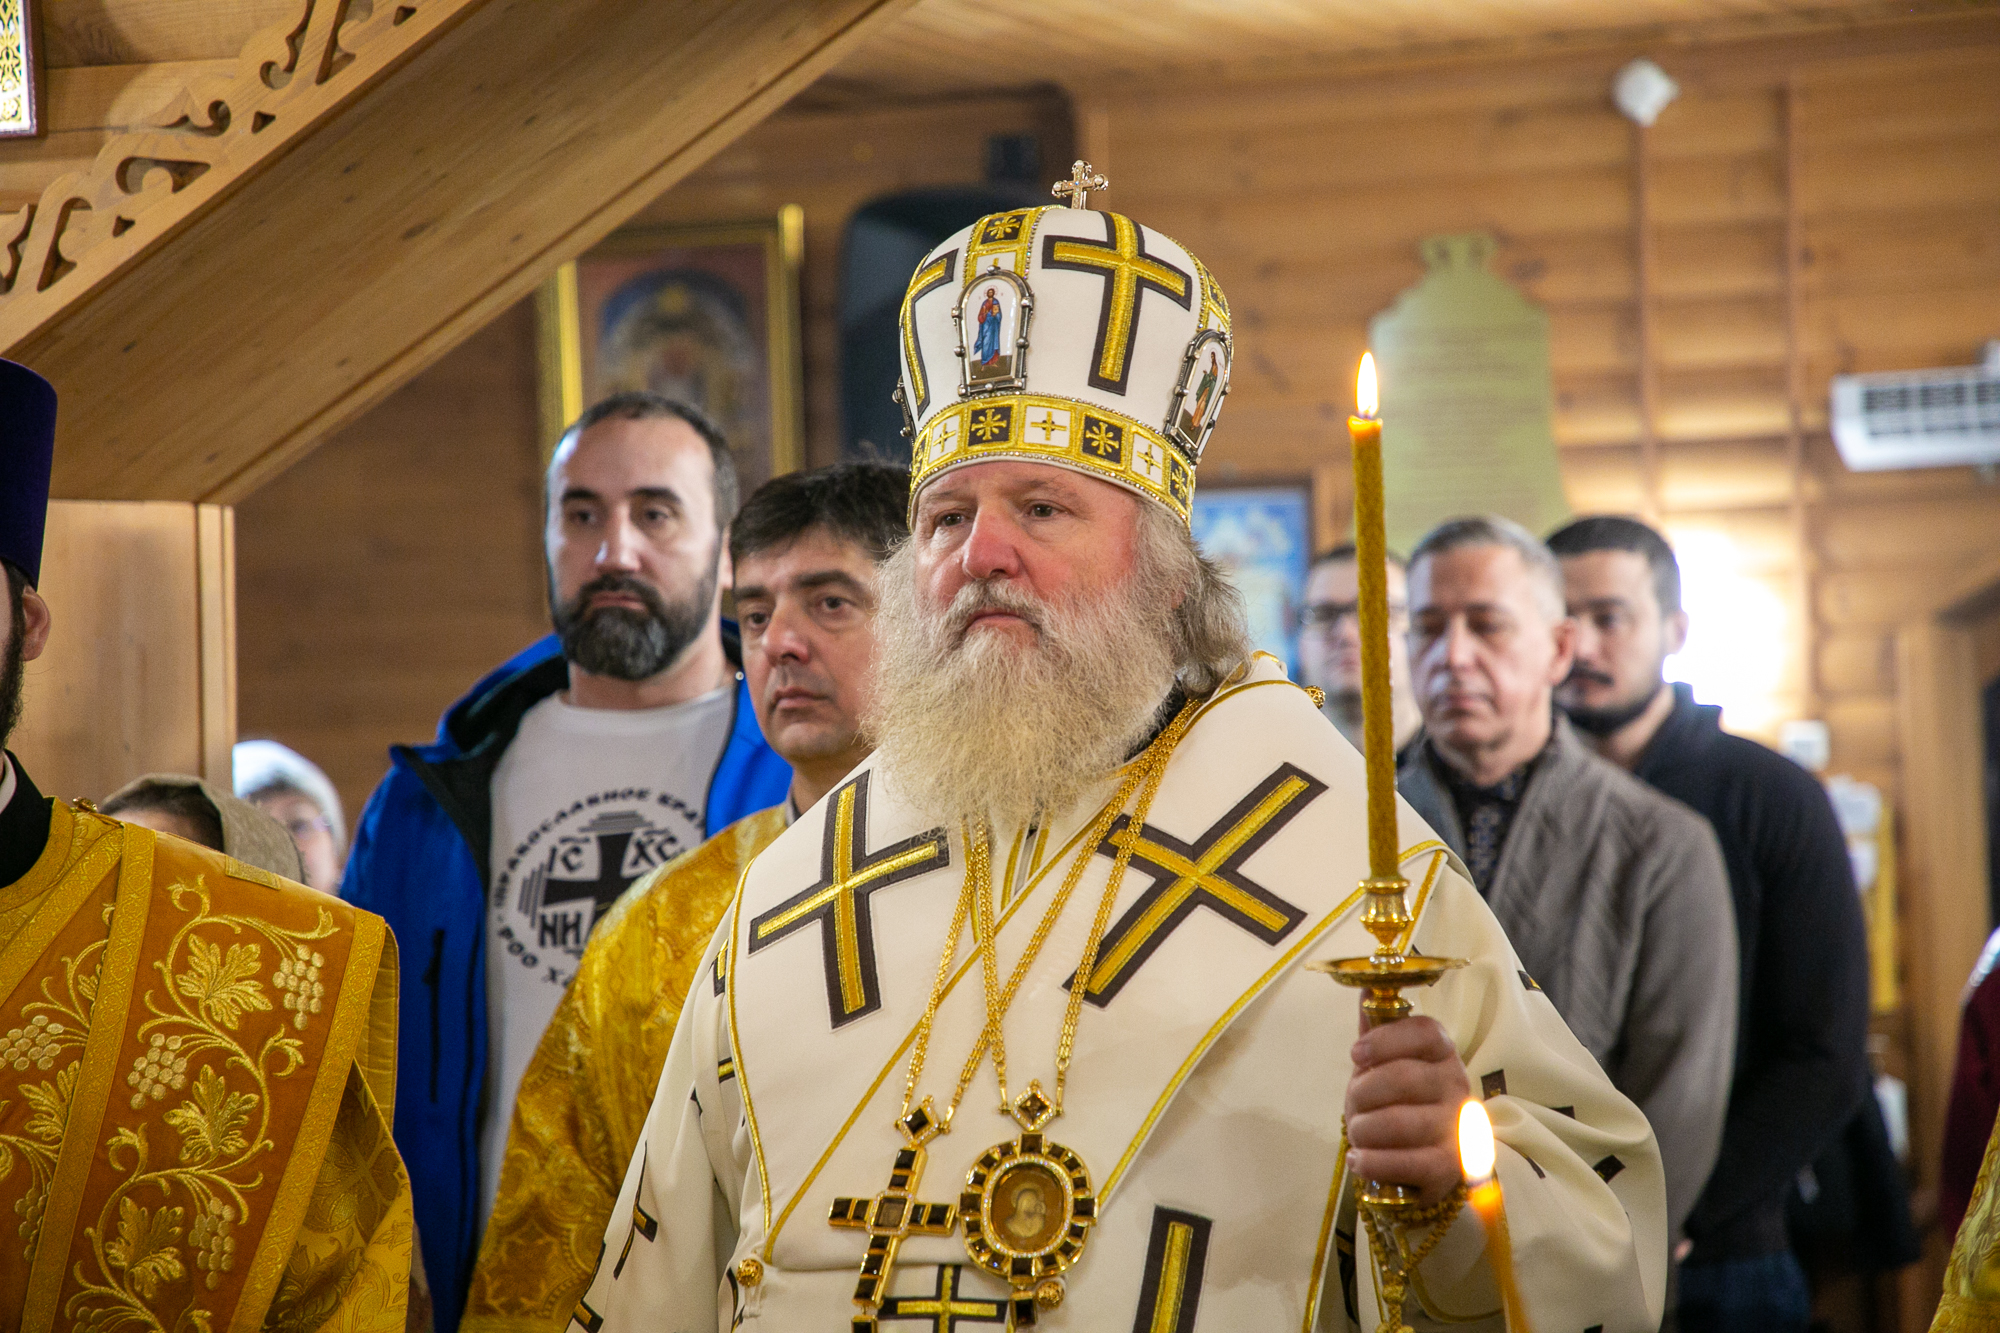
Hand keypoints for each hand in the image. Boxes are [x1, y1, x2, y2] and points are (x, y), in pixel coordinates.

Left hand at [1344, 1016, 1471, 1204]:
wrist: (1426, 1161)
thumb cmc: (1399, 1102)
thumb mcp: (1386, 1063)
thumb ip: (1378, 1030)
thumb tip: (1367, 986)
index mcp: (1443, 1053)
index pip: (1425, 1032)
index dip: (1386, 1040)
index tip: (1356, 1054)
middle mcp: (1458, 1087)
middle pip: (1404, 1078)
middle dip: (1363, 1093)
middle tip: (1353, 1104)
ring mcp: (1458, 1129)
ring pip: (1399, 1122)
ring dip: (1363, 1129)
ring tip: (1358, 1134)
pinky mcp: (1451, 1167)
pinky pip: (1406, 1163)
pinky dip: (1372, 1161)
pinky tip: (1359, 1159)